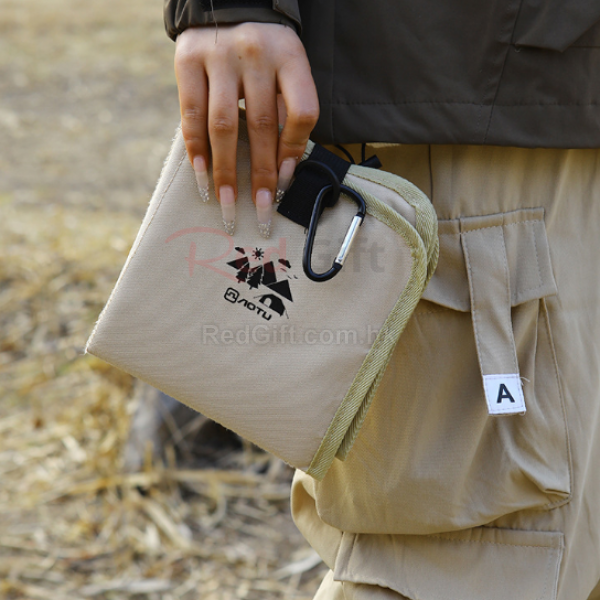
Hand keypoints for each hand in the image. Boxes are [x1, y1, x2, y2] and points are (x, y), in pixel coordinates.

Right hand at [175, 22, 318, 236]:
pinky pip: (191, 114)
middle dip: (260, 175)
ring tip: (227, 203)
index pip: (301, 112)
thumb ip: (285, 111)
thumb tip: (281, 171)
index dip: (293, 151)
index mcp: (290, 57)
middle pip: (261, 125)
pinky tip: (201, 176)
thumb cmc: (263, 54)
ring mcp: (219, 56)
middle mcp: (256, 53)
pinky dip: (196, 149)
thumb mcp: (285, 70)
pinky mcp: (187, 60)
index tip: (283, 181)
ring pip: (224, 125)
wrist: (225, 6)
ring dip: (225, 170)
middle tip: (260, 212)